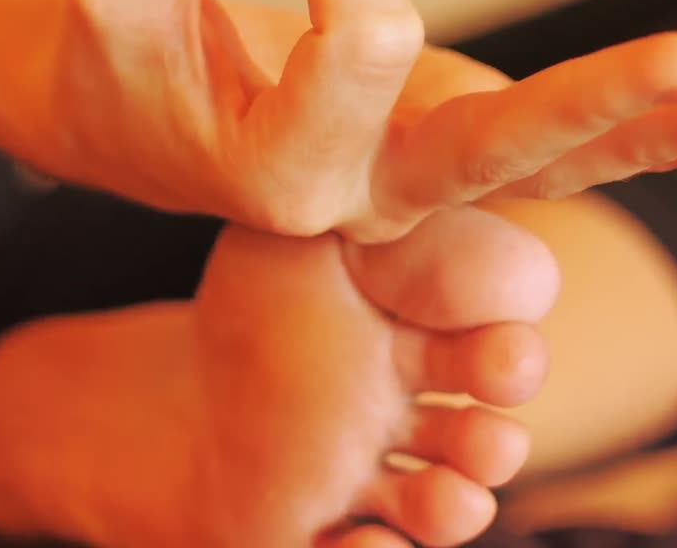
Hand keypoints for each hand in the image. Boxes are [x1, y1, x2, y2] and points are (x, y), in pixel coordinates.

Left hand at [0, 206, 556, 546]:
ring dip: (457, 503)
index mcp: (429, 333)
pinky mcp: (334, 532)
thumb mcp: (300, 237)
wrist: (174, 407)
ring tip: (441, 495)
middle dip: (497, 423)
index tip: (495, 330)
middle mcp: (424, 413)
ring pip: (449, 502)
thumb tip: (444, 165)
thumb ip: (363, 209)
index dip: (502, 330)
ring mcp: (384, 480)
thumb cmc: (252, 315)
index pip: (493, 327)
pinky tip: (350, 538)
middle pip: (490, 424)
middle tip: (486, 410)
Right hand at [39, 0, 676, 241]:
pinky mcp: (435, 138)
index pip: (361, 40)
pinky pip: (537, 149)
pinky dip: (618, 132)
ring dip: (638, 129)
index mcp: (279, 180)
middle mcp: (358, 199)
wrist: (120, 117)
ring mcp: (408, 176)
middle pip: (493, 157)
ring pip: (538, 166)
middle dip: (593, 104)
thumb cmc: (114, 62)